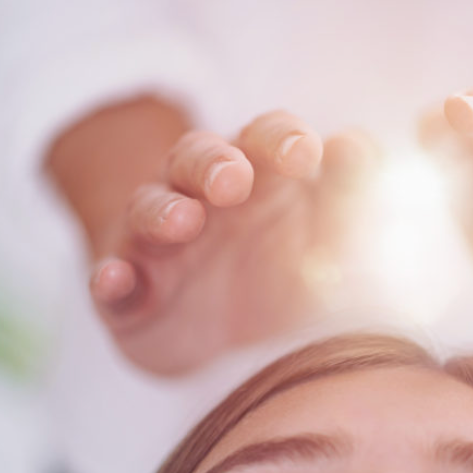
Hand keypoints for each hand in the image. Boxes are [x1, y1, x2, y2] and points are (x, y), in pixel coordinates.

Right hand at [88, 111, 375, 373]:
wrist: (221, 334)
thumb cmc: (283, 270)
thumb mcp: (326, 237)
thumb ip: (350, 196)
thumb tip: (361, 146)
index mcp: (260, 179)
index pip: (268, 139)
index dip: (283, 139)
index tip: (308, 154)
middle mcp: (205, 200)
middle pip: (199, 158)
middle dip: (214, 164)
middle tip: (234, 180)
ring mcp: (160, 245)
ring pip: (151, 209)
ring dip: (162, 211)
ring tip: (182, 222)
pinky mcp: (128, 293)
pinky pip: (112, 278)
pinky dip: (111, 278)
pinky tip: (116, 280)